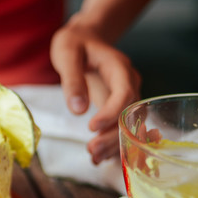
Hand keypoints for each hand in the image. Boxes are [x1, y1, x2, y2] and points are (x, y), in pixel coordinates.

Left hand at [50, 20, 140, 163]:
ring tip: (93, 158)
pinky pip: (122, 128)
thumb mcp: (67, 53)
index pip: (125, 93)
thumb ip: (72, 79)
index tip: (92, 127)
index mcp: (119, 68)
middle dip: (113, 135)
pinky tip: (99, 158)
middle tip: (91, 150)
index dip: (112, 113)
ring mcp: (127, 97)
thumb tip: (78, 109)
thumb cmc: (75, 43)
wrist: (85, 38)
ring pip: (130, 125)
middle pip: (131, 114)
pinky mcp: (118, 107)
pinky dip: (113, 144)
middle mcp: (129, 83)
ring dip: (114, 144)